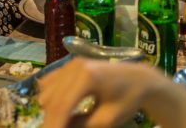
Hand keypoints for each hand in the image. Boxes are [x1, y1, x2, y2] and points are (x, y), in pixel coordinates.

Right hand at [38, 58, 158, 127]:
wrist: (139, 79)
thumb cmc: (127, 100)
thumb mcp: (107, 119)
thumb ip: (81, 125)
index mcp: (87, 77)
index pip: (62, 106)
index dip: (54, 125)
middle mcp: (75, 67)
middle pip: (52, 100)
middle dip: (51, 120)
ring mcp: (71, 64)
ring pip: (47, 92)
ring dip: (50, 110)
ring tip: (62, 123)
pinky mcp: (69, 65)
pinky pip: (49, 84)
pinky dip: (51, 98)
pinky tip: (62, 109)